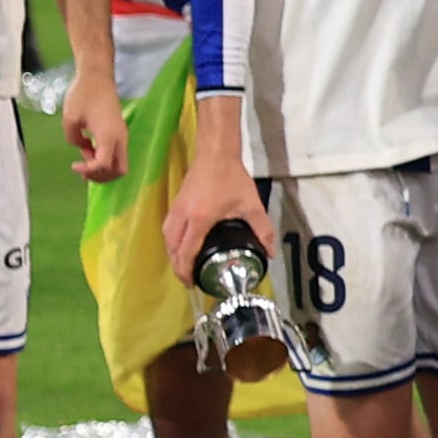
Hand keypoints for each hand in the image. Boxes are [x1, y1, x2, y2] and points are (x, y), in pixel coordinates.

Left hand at [62, 68, 122, 182]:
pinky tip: (90, 154)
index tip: (74, 165)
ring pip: (119, 165)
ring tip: (85, 163)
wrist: (98, 79)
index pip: (104, 164)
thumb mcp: (70, 118)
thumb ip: (73, 139)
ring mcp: (122, 137)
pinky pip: (116, 155)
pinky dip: (105, 161)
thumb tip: (82, 147)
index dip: (89, 170)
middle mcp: (119, 139)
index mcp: (108, 135)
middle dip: (101, 176)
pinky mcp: (119, 134)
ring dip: (103, 170)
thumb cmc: (83, 95)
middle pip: (119, 170)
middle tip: (83, 171)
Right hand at [165, 156, 264, 282]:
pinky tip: (182, 245)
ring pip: (167, 238)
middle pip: (172, 248)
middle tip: (189, 279)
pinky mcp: (176, 203)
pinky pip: (168, 228)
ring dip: (173, 254)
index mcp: (199, 219)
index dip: (186, 271)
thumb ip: (262, 229)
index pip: (186, 252)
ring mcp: (176, 208)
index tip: (192, 283)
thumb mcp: (252, 205)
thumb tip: (270, 252)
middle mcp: (183, 216)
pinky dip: (172, 241)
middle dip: (177, 267)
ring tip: (185, 265)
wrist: (216, 154)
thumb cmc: (232, 179)